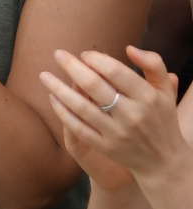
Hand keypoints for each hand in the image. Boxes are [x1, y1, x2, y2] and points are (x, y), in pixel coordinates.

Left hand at [42, 46, 187, 191]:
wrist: (164, 160)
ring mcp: (117, 132)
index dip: (96, 59)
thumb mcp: (164, 90)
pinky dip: (62, 112)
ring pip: (81, 107)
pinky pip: (77, 127)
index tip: (84, 54)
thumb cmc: (161, 118)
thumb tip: (129, 48)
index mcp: (148, 97)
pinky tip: (52, 98)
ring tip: (44, 75)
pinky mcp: (105, 147)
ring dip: (59, 89)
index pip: (116, 71)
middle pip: (94, 86)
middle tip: (57, 54)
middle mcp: (132, 115)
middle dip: (72, 67)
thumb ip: (153, 64)